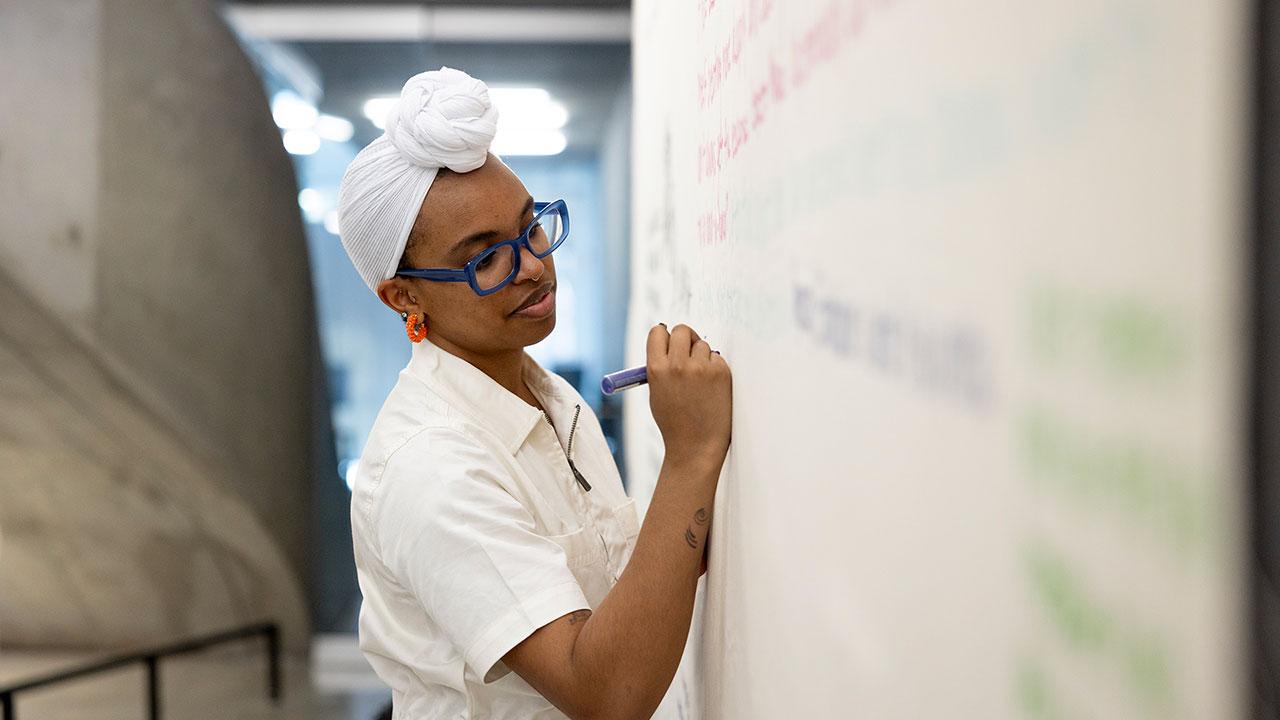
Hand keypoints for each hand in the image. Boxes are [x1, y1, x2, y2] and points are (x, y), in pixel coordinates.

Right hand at [646, 323, 732, 468]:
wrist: (695, 447)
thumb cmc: (675, 423)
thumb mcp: (657, 393)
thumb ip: (661, 367)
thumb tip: (671, 344)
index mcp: (656, 369)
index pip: (658, 332)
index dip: (665, 335)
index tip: (670, 341)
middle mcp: (678, 365)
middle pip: (682, 330)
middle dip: (685, 338)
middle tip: (688, 351)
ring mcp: (701, 368)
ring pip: (702, 345)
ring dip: (701, 356)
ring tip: (700, 382)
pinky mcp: (720, 373)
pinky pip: (717, 358)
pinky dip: (715, 369)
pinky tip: (711, 389)